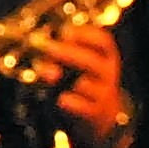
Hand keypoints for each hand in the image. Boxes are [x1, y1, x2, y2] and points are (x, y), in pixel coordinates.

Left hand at [27, 21, 130, 147]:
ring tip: (49, 75)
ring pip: (85, 84)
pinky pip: (84, 107)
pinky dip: (71, 102)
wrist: (102, 115)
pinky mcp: (96, 114)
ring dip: (65, 79)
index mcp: (106, 56)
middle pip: (92, 61)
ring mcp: (104, 94)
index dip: (84, 34)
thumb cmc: (84, 79)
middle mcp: (108, 74)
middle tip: (48, 48)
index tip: (65, 31)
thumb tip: (40, 44)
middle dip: (67, 53)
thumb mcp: (79, 63)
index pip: (103, 41)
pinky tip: (61, 98)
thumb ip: (61, 53)